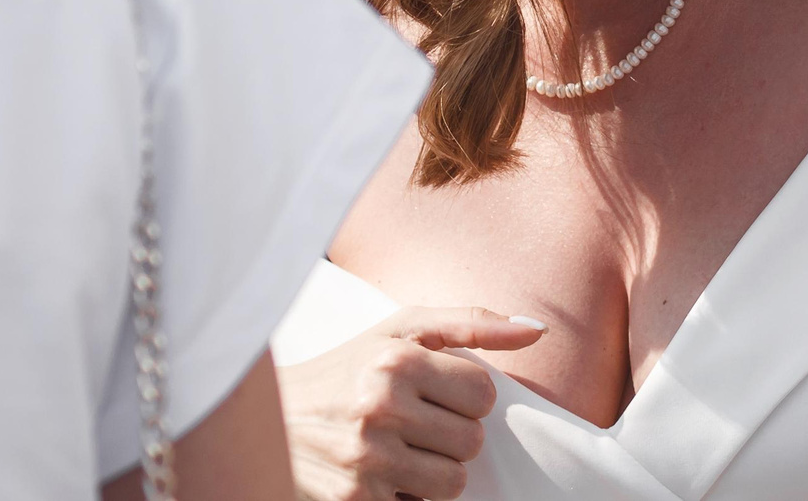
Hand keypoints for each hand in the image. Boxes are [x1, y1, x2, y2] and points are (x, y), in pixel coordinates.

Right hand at [280, 306, 544, 500]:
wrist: (269, 419)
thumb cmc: (349, 367)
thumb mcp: (402, 329)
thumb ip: (473, 323)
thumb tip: (538, 329)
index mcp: (395, 359)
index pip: (484, 394)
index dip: (466, 396)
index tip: (436, 392)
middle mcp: (378, 407)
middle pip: (471, 440)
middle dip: (451, 434)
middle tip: (416, 423)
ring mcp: (365, 460)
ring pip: (452, 482)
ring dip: (435, 471)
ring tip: (403, 450)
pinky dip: (407, 496)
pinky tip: (380, 474)